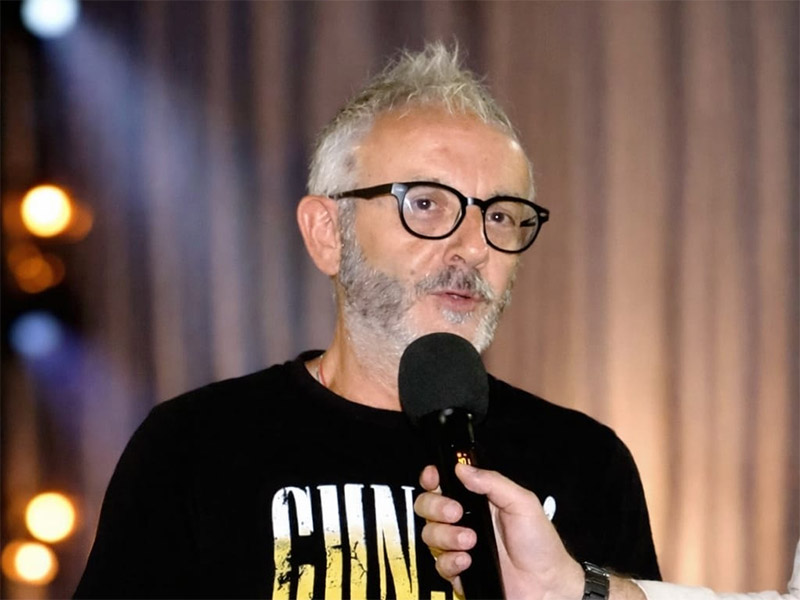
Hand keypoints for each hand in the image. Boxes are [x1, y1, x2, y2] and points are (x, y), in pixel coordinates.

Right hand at [414, 463, 583, 599]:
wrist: (545, 584)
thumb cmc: (540, 543)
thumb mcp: (522, 502)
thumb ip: (492, 482)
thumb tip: (462, 468)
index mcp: (477, 500)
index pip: (444, 483)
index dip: (432, 477)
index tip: (433, 476)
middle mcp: (464, 520)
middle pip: (428, 506)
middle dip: (436, 506)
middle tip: (455, 512)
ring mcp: (459, 546)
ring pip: (429, 535)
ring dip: (446, 536)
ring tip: (470, 540)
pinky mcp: (459, 571)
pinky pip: (439, 564)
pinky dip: (450, 561)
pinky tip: (467, 560)